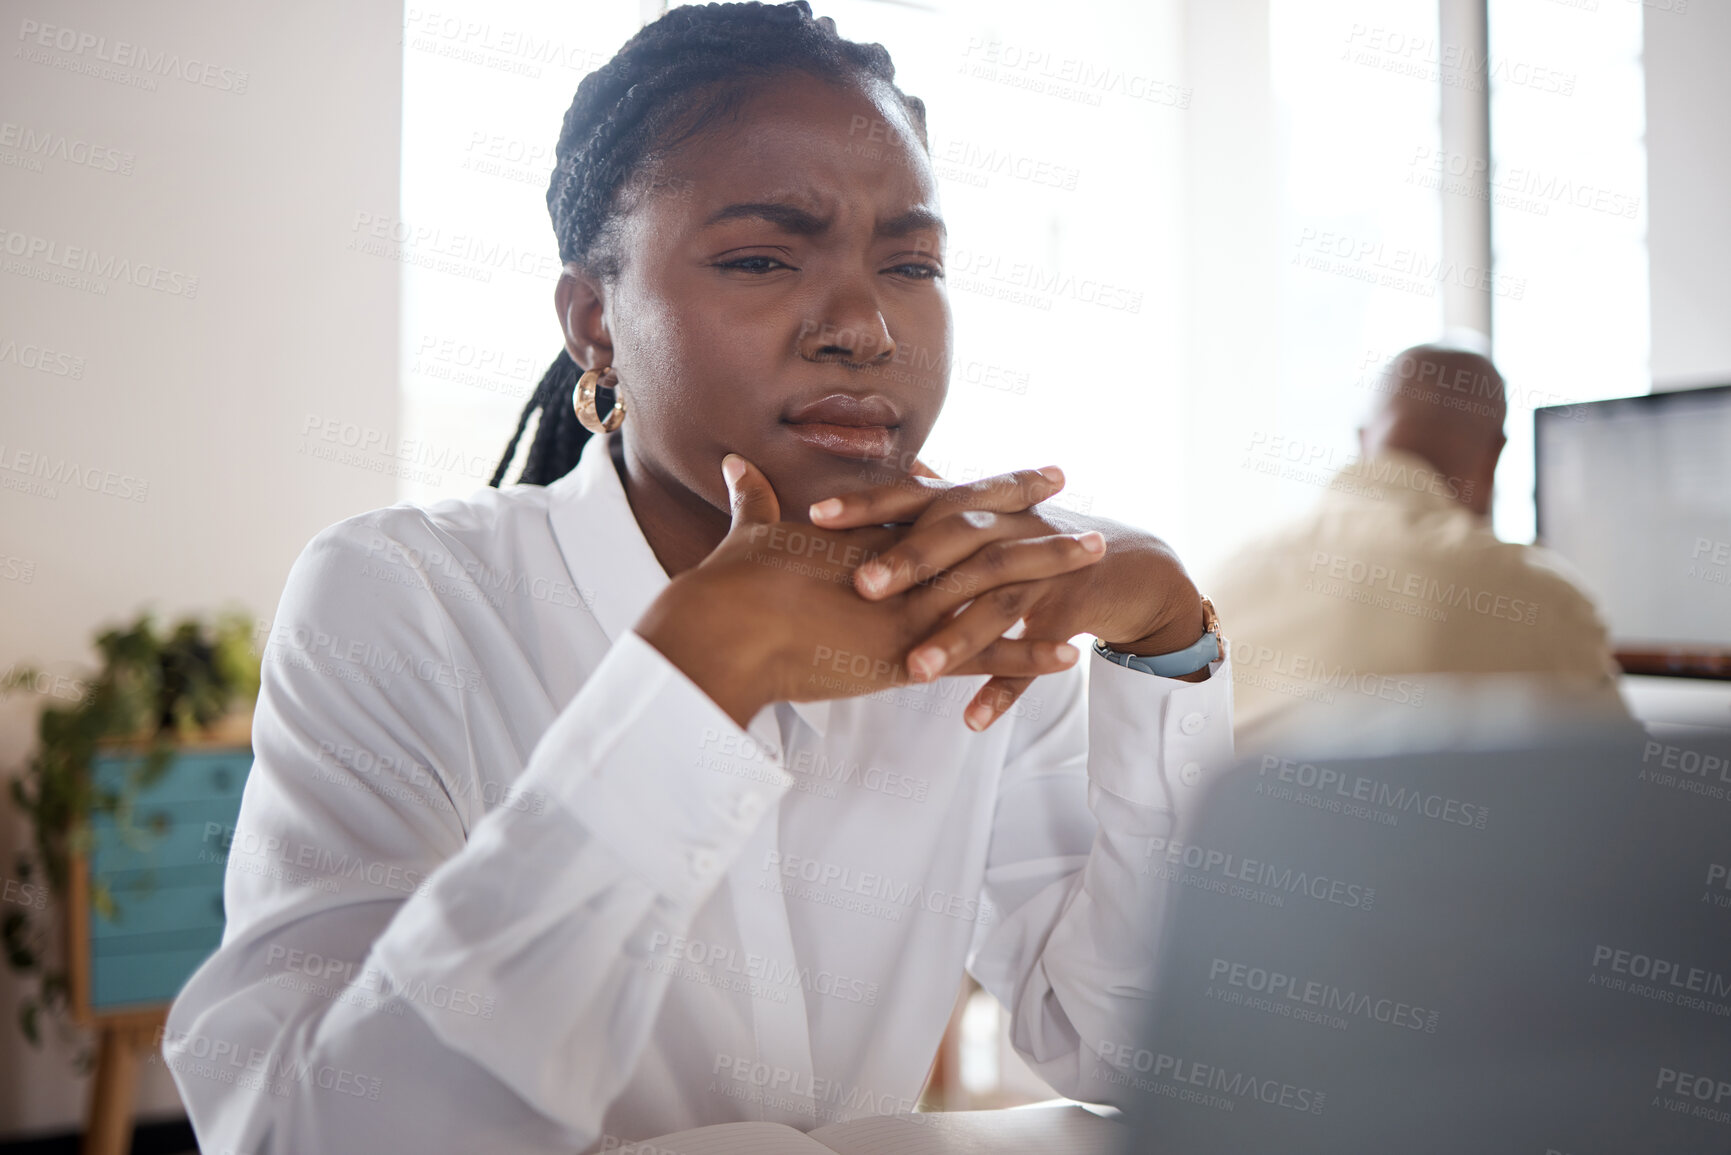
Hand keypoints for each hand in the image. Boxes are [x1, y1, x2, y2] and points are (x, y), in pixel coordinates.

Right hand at [633, 455, 1110, 729]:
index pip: (941, 502)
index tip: (1029, 473)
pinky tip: (1071, 652)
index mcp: (870, 536)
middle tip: (1070, 490)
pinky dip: (1029, 655)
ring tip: (1096, 553)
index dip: (988, 486)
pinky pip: (984, 657)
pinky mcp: (913, 655)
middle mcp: (902, 564)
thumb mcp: (748, 535)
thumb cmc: (729, 586)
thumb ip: (753, 501)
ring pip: (998, 583)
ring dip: (1050, 569)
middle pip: (981, 530)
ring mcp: (913, 608)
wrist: (724, 631)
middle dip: (1030, 510)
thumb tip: (734, 465)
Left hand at [808, 465, 1207, 729]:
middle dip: (910, 562)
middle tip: (862, 587)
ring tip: (915, 673)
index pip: (915, 495)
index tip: (815, 514)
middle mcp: (1008, 531)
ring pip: (997, 604)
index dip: (868, 503)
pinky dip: (1007, 687)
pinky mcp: (1071, 615)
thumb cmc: (1031, 538)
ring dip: (957, 639)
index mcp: (976, 507)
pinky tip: (973, 720)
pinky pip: (1037, 657)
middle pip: (957, 539)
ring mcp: (1045, 572)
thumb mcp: (981, 515)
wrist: (1122, 563)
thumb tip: (864, 482)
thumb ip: (926, 502)